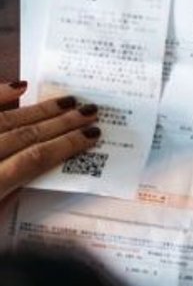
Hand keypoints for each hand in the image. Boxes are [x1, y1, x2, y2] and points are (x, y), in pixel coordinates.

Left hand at [0, 87, 99, 202]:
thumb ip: (9, 199)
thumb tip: (33, 177)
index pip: (35, 159)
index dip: (66, 145)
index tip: (91, 134)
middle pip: (27, 135)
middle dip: (62, 123)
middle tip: (89, 112)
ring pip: (8, 119)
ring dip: (40, 109)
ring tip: (68, 101)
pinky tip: (19, 86)